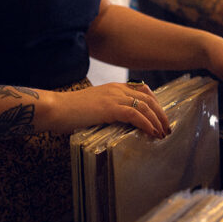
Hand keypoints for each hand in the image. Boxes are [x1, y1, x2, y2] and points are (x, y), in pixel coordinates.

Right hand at [45, 82, 169, 137]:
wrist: (56, 108)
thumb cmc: (69, 111)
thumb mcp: (93, 107)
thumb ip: (107, 110)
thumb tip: (118, 124)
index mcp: (113, 87)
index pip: (142, 90)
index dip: (155, 103)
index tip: (160, 117)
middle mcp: (117, 89)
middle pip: (148, 98)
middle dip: (161, 114)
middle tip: (166, 128)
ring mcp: (114, 97)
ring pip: (146, 106)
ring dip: (157, 121)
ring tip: (162, 134)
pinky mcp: (110, 108)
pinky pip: (136, 115)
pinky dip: (147, 124)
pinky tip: (152, 133)